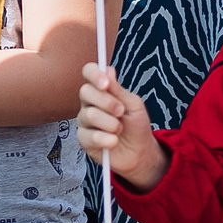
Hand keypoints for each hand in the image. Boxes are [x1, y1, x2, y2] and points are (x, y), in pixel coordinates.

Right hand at [76, 63, 166, 187]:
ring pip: (89, 115)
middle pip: (85, 92)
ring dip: (111, 124)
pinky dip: (106, 139)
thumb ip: (119, 90)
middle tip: (121, 112)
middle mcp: (89, 103)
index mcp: (101, 90)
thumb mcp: (134, 105)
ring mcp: (84, 121)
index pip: (89, 72)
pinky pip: (90, 136)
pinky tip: (113, 141)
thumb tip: (107, 70)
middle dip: (107, 102)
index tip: (106, 84)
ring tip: (119, 130)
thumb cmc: (136, 125)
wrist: (139, 152)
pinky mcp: (83, 139)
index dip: (94, 74)